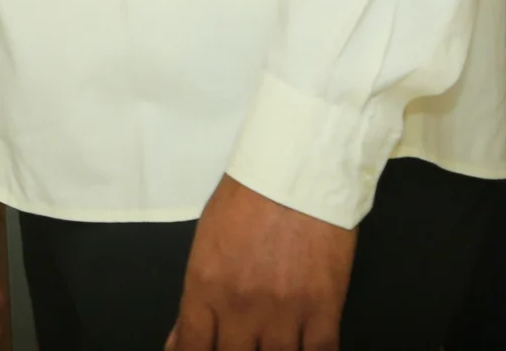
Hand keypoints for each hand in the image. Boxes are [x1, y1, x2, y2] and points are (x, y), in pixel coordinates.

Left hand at [166, 175, 355, 350]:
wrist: (297, 172)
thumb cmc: (246, 200)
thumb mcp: (206, 244)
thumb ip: (196, 299)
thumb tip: (181, 340)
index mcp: (205, 287)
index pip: (192, 348)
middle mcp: (241, 307)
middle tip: (237, 343)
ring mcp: (285, 312)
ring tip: (265, 345)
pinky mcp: (324, 310)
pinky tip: (300, 349)